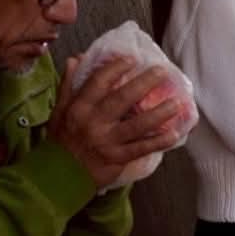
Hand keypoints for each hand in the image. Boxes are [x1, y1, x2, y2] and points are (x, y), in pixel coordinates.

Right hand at [50, 56, 183, 189]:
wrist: (57, 177)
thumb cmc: (61, 141)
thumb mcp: (58, 111)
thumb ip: (68, 84)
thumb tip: (76, 58)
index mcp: (79, 108)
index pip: (98, 82)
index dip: (116, 68)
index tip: (132, 59)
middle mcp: (93, 122)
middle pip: (122, 98)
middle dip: (144, 83)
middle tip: (162, 71)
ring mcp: (107, 141)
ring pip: (137, 125)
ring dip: (159, 113)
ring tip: (177, 103)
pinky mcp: (117, 159)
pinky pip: (141, 148)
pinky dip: (159, 142)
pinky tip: (174, 134)